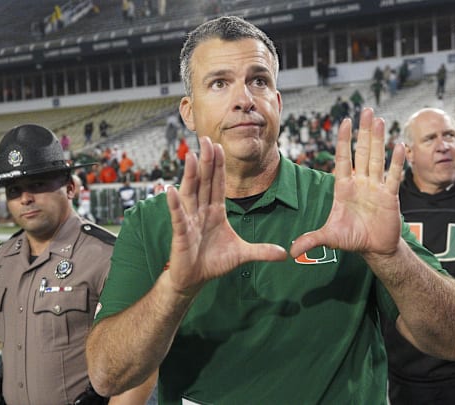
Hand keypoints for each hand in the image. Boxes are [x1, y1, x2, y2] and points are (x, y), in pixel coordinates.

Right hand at [164, 137, 285, 296]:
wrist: (195, 280)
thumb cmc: (213, 263)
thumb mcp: (242, 254)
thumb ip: (262, 251)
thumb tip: (284, 254)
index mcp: (215, 212)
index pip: (218, 184)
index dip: (219, 166)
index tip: (219, 146)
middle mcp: (201, 212)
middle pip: (204, 182)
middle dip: (206, 162)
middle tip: (205, 139)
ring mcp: (190, 221)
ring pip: (191, 194)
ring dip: (191, 175)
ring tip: (191, 157)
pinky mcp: (181, 234)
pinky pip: (178, 216)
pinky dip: (173, 204)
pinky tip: (170, 189)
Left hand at [290, 107, 404, 260]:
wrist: (374, 248)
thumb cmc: (352, 238)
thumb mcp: (329, 237)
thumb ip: (311, 240)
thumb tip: (291, 251)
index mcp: (344, 187)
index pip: (342, 158)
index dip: (343, 140)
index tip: (345, 122)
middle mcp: (360, 183)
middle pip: (362, 152)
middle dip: (363, 132)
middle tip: (365, 110)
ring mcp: (376, 187)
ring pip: (377, 158)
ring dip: (378, 140)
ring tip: (379, 120)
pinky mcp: (390, 196)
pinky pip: (394, 176)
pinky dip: (397, 162)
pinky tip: (399, 145)